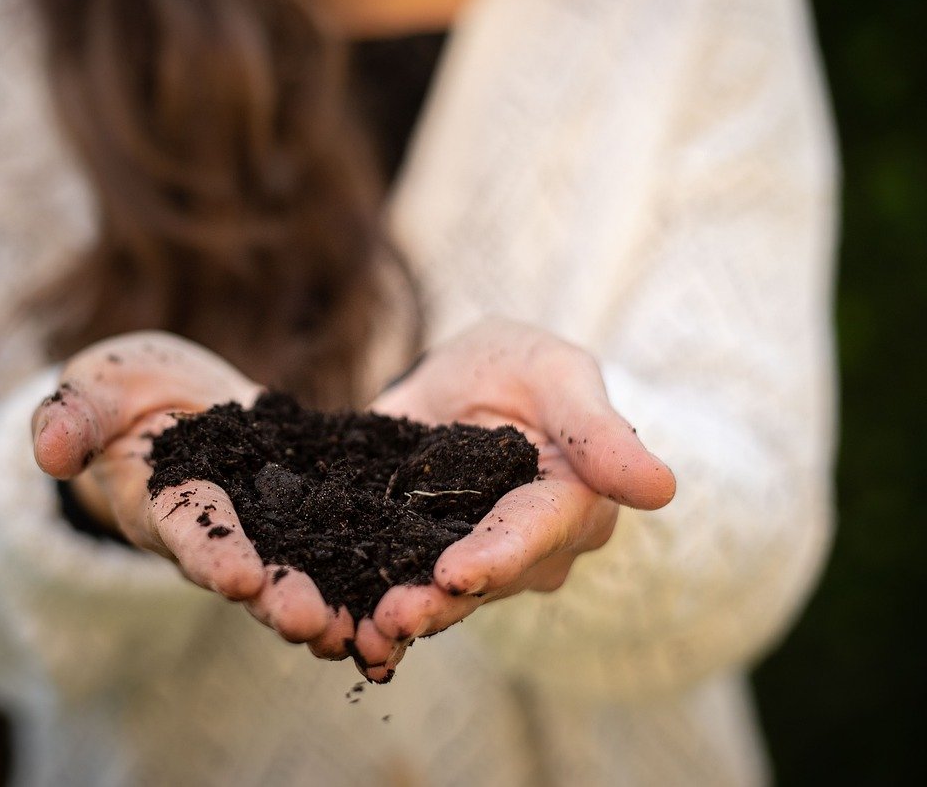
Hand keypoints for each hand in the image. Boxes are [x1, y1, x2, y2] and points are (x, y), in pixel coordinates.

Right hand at [30, 331, 353, 654]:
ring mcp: (267, 527)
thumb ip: (75, 414)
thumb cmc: (126, 392)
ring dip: (332, 604)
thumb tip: (48, 448)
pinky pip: (342, 543)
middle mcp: (220, 532)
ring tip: (368, 631)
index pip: (186, 531)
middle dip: (278, 596)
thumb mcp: (96, 388)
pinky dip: (371, 569)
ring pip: (302, 572)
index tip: (235, 575)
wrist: (178, 399)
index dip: (209, 552)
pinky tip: (410, 592)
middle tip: (311, 621)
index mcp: (165, 503)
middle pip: (251, 570)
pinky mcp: (310, 510)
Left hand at [358, 318, 676, 672]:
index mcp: (570, 502)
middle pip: (486, 580)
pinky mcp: (425, 559)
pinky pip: (404, 588)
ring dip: (404, 617)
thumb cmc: (523, 368)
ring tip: (365, 634)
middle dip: (439, 601)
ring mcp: (477, 561)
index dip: (499, 554)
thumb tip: (661, 488)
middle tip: (393, 617)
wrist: (465, 378)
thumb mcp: (557, 374)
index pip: (536, 532)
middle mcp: (529, 548)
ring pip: (443, 597)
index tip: (458, 572)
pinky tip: (343, 636)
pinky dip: (371, 611)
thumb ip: (597, 430)